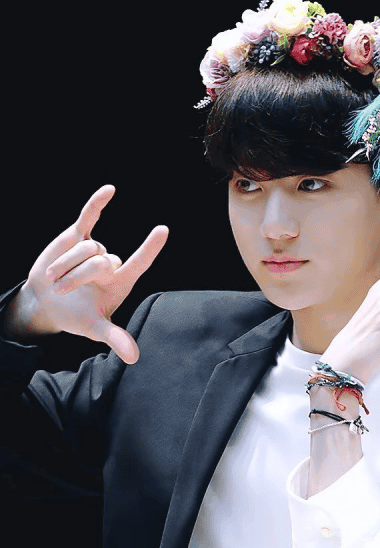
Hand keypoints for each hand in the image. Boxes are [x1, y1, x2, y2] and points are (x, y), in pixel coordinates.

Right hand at [12, 185, 167, 363]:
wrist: (47, 302)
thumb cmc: (76, 316)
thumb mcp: (95, 329)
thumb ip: (115, 339)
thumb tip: (134, 358)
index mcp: (121, 281)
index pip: (140, 262)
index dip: (150, 247)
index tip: (163, 229)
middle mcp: (111, 263)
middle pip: (100, 260)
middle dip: (78, 277)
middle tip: (64, 290)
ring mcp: (95, 248)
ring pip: (85, 249)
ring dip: (66, 266)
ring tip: (57, 280)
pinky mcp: (76, 236)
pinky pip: (88, 217)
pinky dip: (98, 203)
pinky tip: (110, 190)